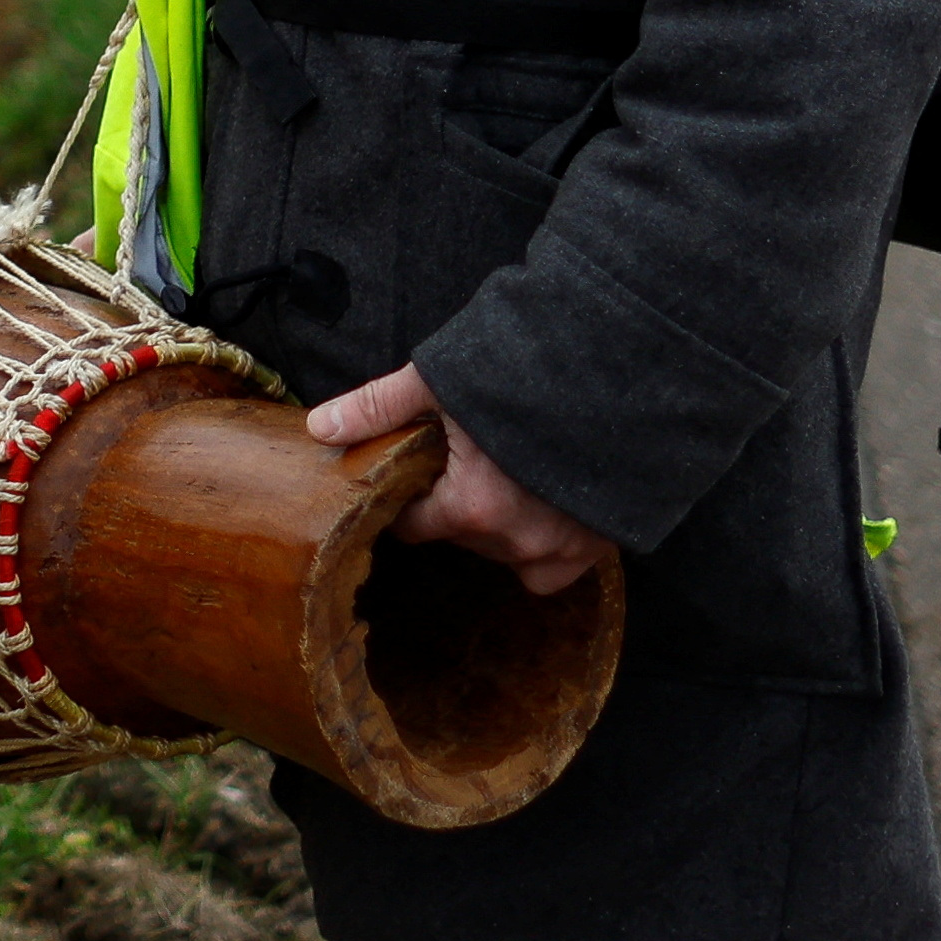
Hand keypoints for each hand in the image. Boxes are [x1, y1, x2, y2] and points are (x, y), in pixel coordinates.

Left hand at [304, 365, 619, 597]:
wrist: (622, 373)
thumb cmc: (523, 374)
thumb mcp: (440, 381)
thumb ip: (378, 408)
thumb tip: (319, 426)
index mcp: (471, 508)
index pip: (416, 525)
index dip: (410, 497)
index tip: (417, 474)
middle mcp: (516, 540)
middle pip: (464, 535)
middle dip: (459, 503)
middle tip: (470, 460)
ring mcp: (563, 547)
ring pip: (510, 553)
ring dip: (502, 524)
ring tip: (507, 475)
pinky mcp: (600, 543)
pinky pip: (558, 567)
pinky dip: (547, 543)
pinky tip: (544, 503)